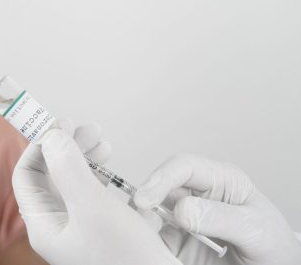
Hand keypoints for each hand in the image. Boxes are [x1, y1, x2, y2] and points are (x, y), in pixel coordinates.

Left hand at [12, 119, 181, 264]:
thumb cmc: (128, 260)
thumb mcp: (94, 207)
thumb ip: (68, 169)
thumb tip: (51, 136)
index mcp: (45, 225)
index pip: (26, 175)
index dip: (40, 146)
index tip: (60, 125)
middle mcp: (58, 226)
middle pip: (50, 174)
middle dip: (67, 146)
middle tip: (87, 129)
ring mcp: (80, 227)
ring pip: (72, 181)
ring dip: (84, 157)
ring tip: (103, 143)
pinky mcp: (101, 228)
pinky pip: (92, 193)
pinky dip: (99, 174)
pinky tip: (112, 168)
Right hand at [134, 154, 300, 264]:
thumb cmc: (274, 247)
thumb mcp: (256, 229)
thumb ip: (220, 217)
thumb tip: (181, 210)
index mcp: (220, 181)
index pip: (184, 167)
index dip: (161, 178)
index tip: (146, 198)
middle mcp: (198, 196)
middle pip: (161, 187)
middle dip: (146, 198)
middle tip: (140, 214)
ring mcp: (185, 219)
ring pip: (152, 210)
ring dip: (144, 218)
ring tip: (146, 231)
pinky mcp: (177, 241)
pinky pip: (155, 235)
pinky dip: (147, 238)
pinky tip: (150, 243)